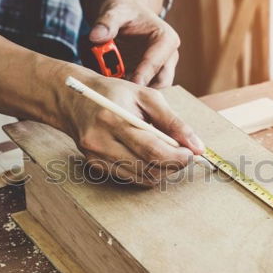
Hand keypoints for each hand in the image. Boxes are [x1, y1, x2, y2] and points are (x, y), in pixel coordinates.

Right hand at [60, 72, 203, 185]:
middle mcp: (101, 141)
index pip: (152, 150)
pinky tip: (149, 156)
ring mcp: (96, 157)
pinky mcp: (95, 166)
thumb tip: (197, 146)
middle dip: (172, 165)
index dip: (177, 157)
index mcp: (114, 119)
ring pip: (141, 178)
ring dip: (161, 170)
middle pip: (148, 168)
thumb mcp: (147, 97)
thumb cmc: (114, 94)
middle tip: (183, 154)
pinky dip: (146, 171)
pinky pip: (130, 178)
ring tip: (167, 153)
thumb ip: (173, 122)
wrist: (74, 100)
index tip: (191, 153)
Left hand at [90, 0, 179, 88]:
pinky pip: (142, 89)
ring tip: (113, 89)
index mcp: (166, 39)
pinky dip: (130, 91)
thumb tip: (95, 37)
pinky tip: (113, 88)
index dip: (142, 76)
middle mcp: (168, 56)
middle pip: (160, 82)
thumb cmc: (125, 9)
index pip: (156, 63)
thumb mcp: (115, 10)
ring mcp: (161, 68)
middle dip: (141, 89)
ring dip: (135, 91)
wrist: (127, 12)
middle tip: (118, 92)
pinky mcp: (150, 76)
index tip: (130, 86)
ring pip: (152, 89)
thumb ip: (106, 22)